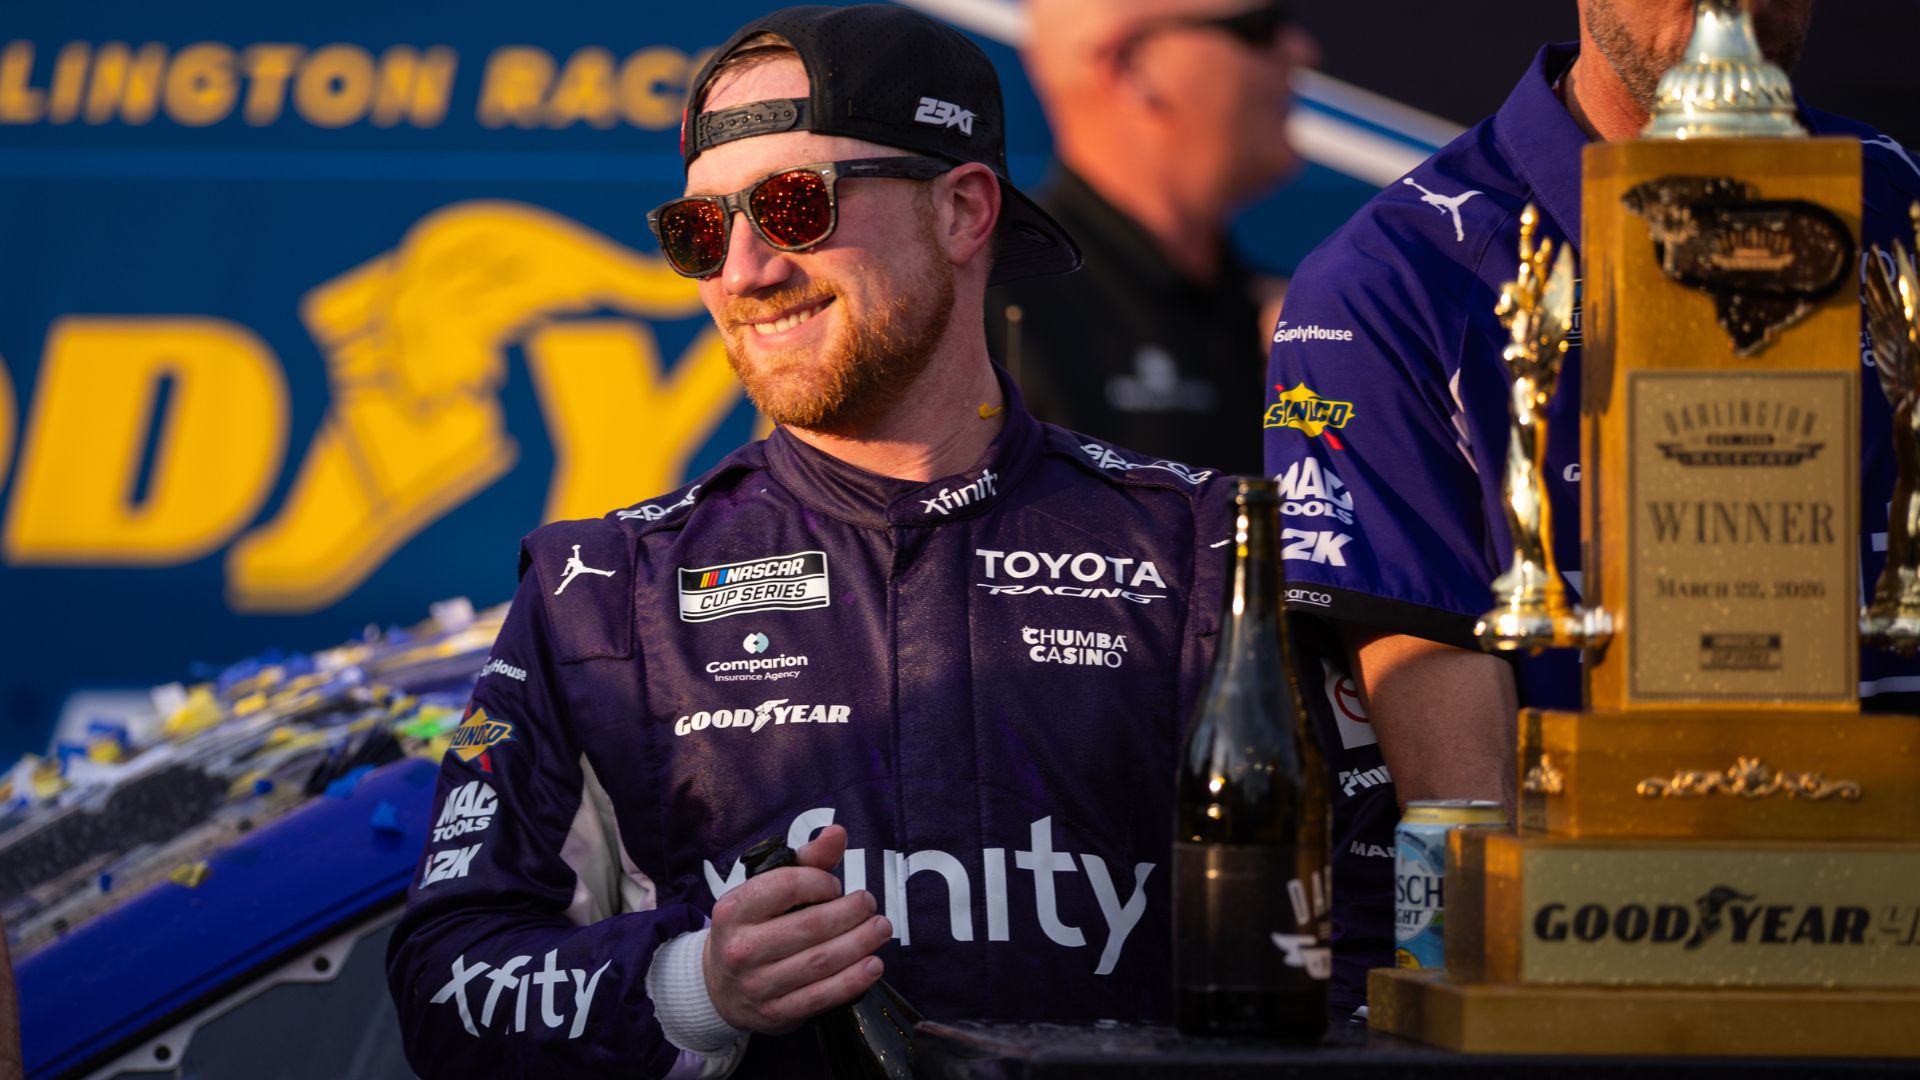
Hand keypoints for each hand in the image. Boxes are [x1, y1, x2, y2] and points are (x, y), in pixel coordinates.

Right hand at [702, 824, 891, 1033]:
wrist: (720, 987)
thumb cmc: (753, 927)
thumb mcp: (767, 890)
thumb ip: (806, 860)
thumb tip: (837, 832)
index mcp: (734, 910)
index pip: (785, 886)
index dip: (820, 882)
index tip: (835, 886)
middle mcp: (741, 948)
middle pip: (810, 926)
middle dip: (850, 913)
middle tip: (871, 905)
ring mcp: (757, 985)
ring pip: (820, 962)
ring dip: (860, 944)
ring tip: (880, 929)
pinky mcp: (777, 1013)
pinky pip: (822, 996)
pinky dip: (853, 980)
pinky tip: (873, 965)